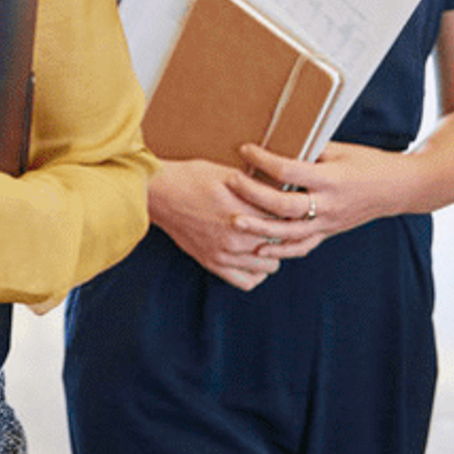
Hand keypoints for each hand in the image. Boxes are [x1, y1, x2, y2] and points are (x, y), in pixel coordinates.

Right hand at [146, 157, 295, 291]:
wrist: (159, 193)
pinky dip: (255, 273)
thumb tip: (282, 189)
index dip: (294, 214)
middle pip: (282, 245)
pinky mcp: (212, 263)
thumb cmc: (190, 178)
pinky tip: (254, 258)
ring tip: (269, 240)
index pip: (286, 220)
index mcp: (245, 211)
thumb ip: (257, 185)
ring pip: (269, 266)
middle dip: (286, 234)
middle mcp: (237, 237)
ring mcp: (225, 253)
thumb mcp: (228, 172)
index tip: (294, 209)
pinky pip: (246, 281)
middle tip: (285, 225)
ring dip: (272, 253)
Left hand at [236, 140, 399, 250]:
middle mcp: (329, 204)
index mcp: (331, 178)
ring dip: (260, 229)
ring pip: (289, 232)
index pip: (289, 170)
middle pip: (284, 204)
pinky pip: (302, 247)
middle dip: (254, 194)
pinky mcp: (329, 233)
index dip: (264, 159)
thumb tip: (278, 140)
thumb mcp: (341, 150)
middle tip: (231, 182)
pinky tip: (258, 250)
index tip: (245, 149)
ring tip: (235, 222)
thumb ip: (310, 149)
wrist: (399, 189)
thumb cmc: (369, 163)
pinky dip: (280, 250)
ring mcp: (328, 223)